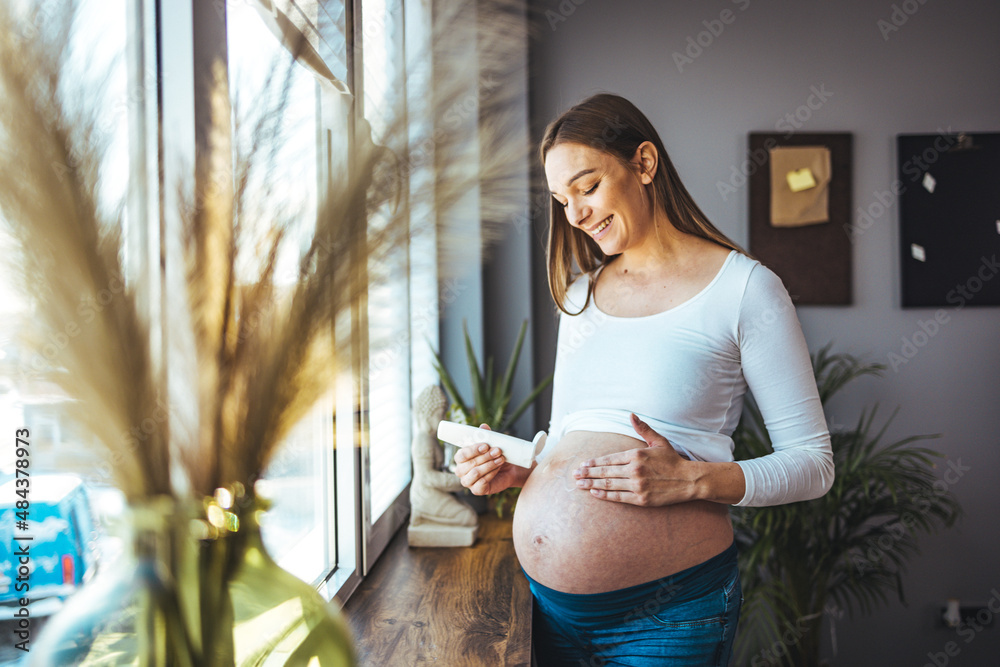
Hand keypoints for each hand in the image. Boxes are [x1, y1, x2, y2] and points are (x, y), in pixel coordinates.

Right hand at [454, 424, 528, 494]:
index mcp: (461, 458)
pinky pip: (482, 482)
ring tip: (500, 459)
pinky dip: (491, 473)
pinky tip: (498, 468)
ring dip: (489, 464)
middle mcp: (461, 470)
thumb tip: (483, 426)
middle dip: (485, 456)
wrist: (510, 469)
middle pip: (469, 464)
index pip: (461, 454)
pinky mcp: (477, 490)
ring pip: (475, 473)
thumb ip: (486, 435)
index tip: (486, 445)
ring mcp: (468, 481)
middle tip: (498, 450)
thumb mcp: (492, 443)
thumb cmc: (496, 455)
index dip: (473, 450)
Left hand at [572, 413, 694, 506]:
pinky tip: (595, 494)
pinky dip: (605, 495)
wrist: (689, 480)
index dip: (594, 463)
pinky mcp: (641, 499)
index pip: (609, 459)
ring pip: (609, 485)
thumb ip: (643, 429)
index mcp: (636, 455)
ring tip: (580, 485)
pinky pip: (618, 497)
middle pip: (605, 472)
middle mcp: (634, 470)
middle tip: (575, 475)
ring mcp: (637, 485)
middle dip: (588, 473)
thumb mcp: (658, 441)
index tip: (583, 464)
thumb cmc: (672, 460)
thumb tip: (631, 415)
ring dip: (592, 485)